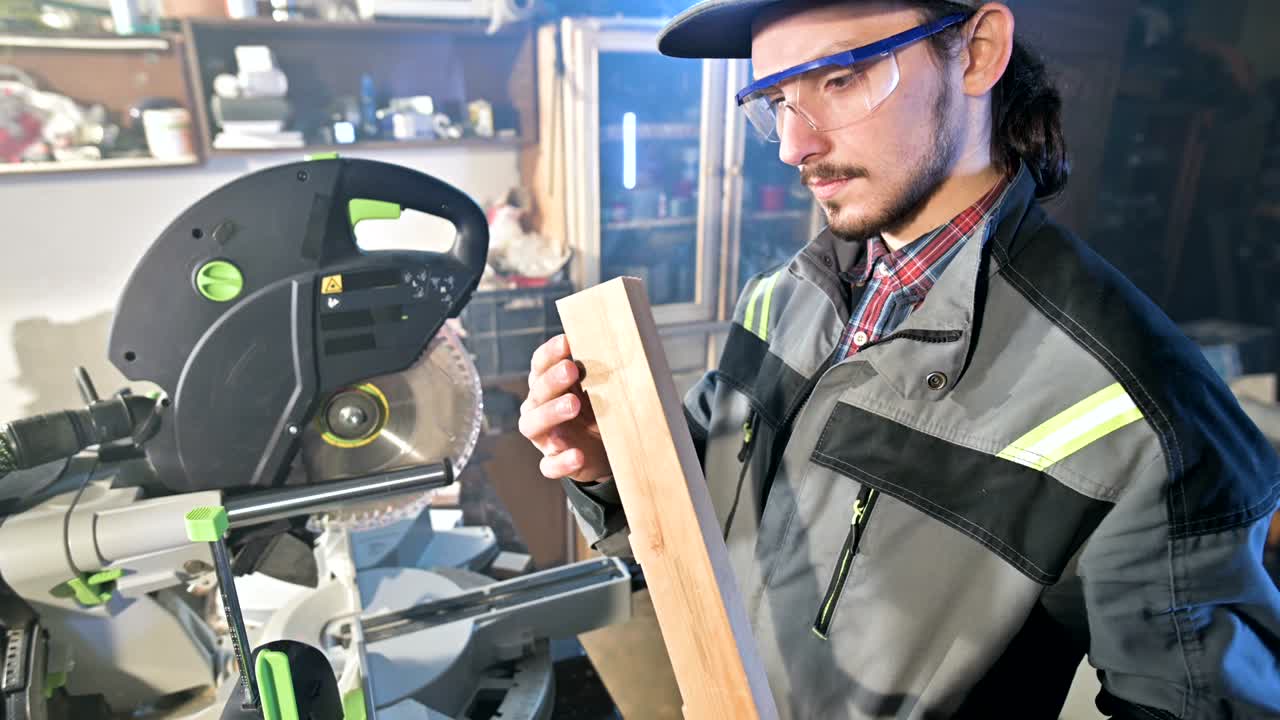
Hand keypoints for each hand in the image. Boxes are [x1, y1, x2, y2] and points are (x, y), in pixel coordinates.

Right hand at [518, 334, 610, 483]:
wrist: (604, 450)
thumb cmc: (597, 409)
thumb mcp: (599, 389)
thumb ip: (598, 372)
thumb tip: (614, 346)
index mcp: (547, 386)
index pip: (540, 365)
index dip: (550, 353)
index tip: (566, 341)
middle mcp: (538, 408)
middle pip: (537, 392)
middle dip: (552, 380)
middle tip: (571, 370)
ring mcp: (544, 437)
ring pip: (533, 425)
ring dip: (551, 413)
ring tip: (573, 405)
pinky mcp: (553, 462)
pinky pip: (549, 465)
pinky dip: (561, 461)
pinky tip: (577, 455)